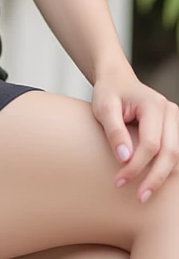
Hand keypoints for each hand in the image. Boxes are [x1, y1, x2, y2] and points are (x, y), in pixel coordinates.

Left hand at [92, 67, 178, 203]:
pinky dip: (166, 169)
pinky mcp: (173, 129)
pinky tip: (152, 181)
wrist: (117, 80)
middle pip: (170, 153)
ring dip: (162, 177)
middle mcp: (170, 112)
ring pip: (176, 157)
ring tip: (143, 193)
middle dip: (155, 178)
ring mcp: (174, 120)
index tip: (119, 180)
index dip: (136, 166)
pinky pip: (174, 154)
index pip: (151, 144)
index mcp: (153, 104)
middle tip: (139, 197)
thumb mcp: (104, 106)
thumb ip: (114, 130)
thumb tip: (125, 158)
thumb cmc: (109, 91)